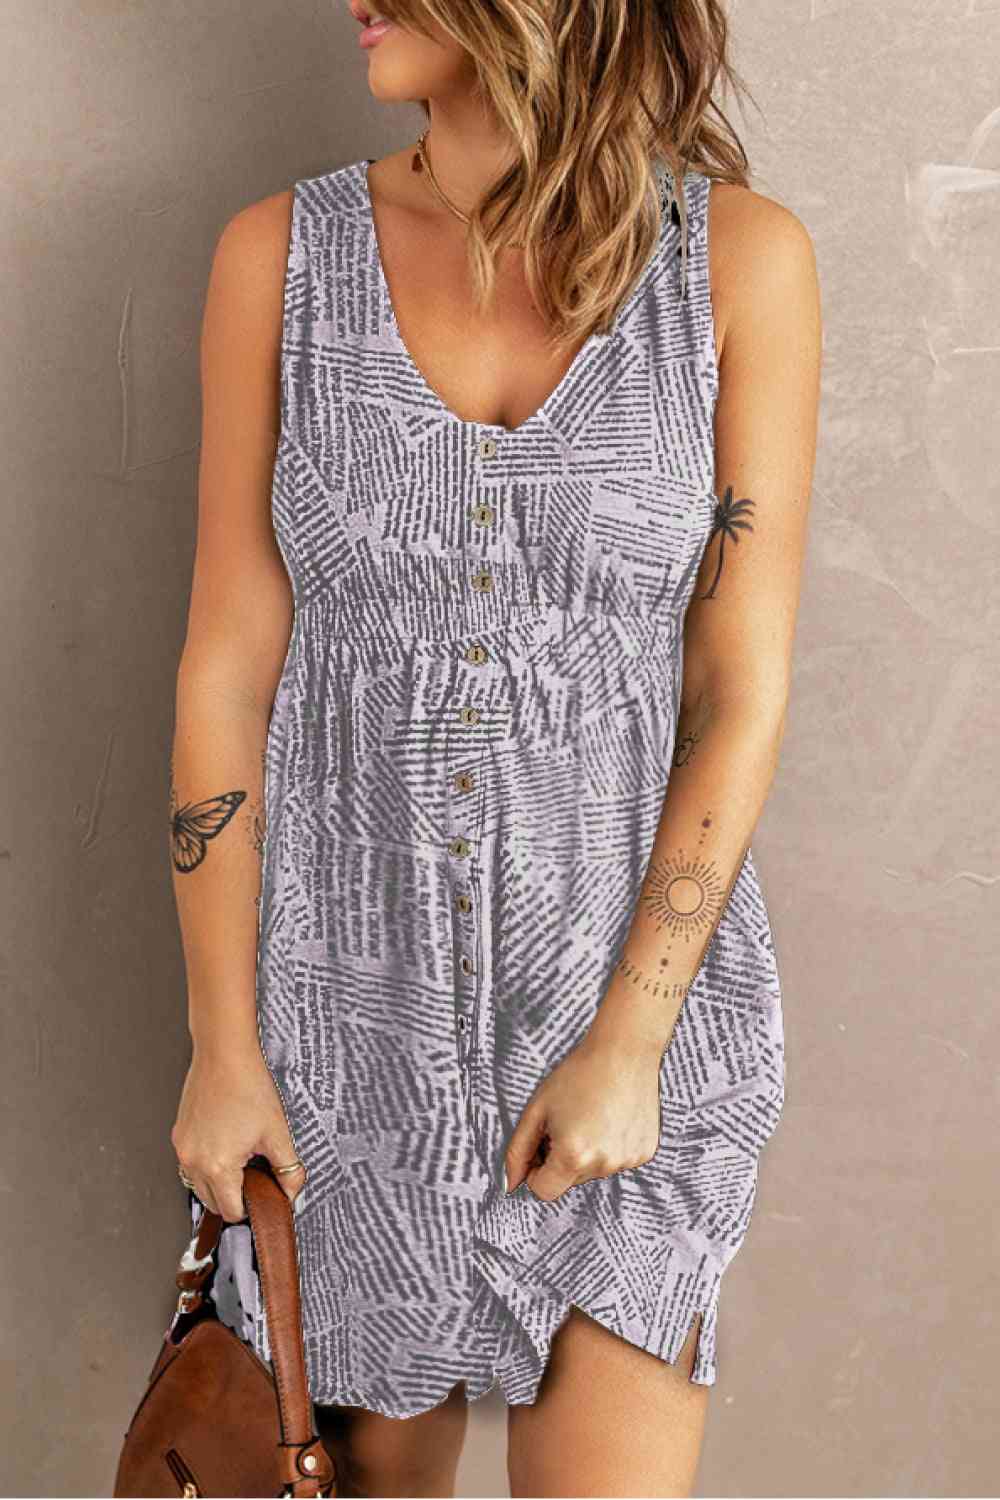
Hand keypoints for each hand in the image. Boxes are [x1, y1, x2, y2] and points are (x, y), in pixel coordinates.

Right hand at [171, 1043, 304, 1220]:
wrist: (224, 1055)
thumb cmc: (248, 1086)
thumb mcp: (277, 1132)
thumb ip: (288, 1168)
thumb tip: (292, 1191)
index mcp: (218, 1167)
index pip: (231, 1211)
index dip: (250, 1207)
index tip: (261, 1194)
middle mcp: (193, 1161)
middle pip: (212, 1202)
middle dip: (234, 1195)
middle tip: (254, 1173)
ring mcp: (183, 1148)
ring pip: (198, 1184)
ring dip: (217, 1181)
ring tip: (240, 1155)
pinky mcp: (179, 1134)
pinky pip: (190, 1163)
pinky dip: (206, 1163)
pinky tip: (225, 1141)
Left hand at [504, 1029, 662, 1202]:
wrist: (623, 1051)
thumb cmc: (577, 1075)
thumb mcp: (537, 1109)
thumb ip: (518, 1151)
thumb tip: (510, 1183)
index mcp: (573, 1156)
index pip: (544, 1190)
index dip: (535, 1170)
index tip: (541, 1145)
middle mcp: (603, 1164)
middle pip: (569, 1180)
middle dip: (562, 1158)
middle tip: (567, 1120)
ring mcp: (627, 1160)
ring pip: (594, 1170)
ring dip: (587, 1151)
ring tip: (591, 1114)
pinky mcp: (644, 1152)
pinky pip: (616, 1159)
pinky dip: (610, 1145)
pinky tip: (611, 1116)